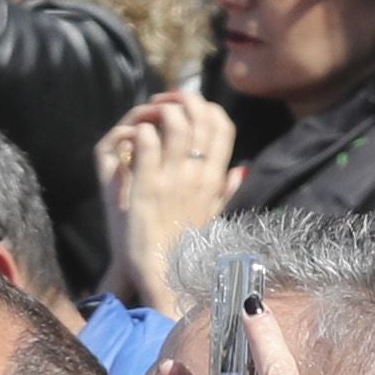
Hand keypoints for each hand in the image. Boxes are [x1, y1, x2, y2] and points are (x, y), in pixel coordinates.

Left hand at [95, 89, 236, 313]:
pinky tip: (132, 135)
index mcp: (215, 178)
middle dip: (183, 100)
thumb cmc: (186, 248)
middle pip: (200, 118)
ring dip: (158, 111)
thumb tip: (243, 169)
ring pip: (174, 125)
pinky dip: (139, 132)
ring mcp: (172, 179)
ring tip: (146, 115)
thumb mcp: (213, 215)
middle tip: (164, 100)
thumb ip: (227, 190)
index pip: (222, 127)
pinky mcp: (145, 188)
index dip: (208, 108)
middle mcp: (198, 174)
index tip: (192, 104)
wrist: (164, 275)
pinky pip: (145, 144)